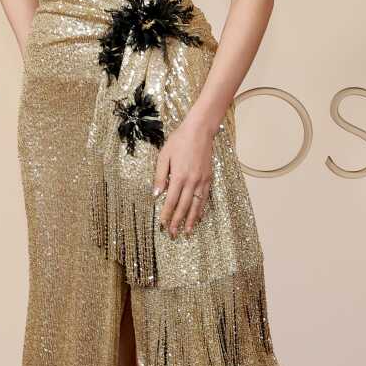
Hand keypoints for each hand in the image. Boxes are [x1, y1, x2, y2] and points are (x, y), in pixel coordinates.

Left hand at [153, 116, 215, 236]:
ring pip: (196, 205)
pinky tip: (198, 216)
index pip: (171, 201)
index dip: (166, 214)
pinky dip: (201, 209)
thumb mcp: (164, 156)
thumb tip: (156, 194)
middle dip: (177, 221)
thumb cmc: (179, 141)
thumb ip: (160, 176)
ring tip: (187, 232)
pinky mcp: (208, 178)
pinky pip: (204, 198)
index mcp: (179, 176)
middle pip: (183, 206)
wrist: (200, 131)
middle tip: (173, 234)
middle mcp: (192, 181)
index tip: (162, 225)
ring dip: (191, 220)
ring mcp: (202, 181)